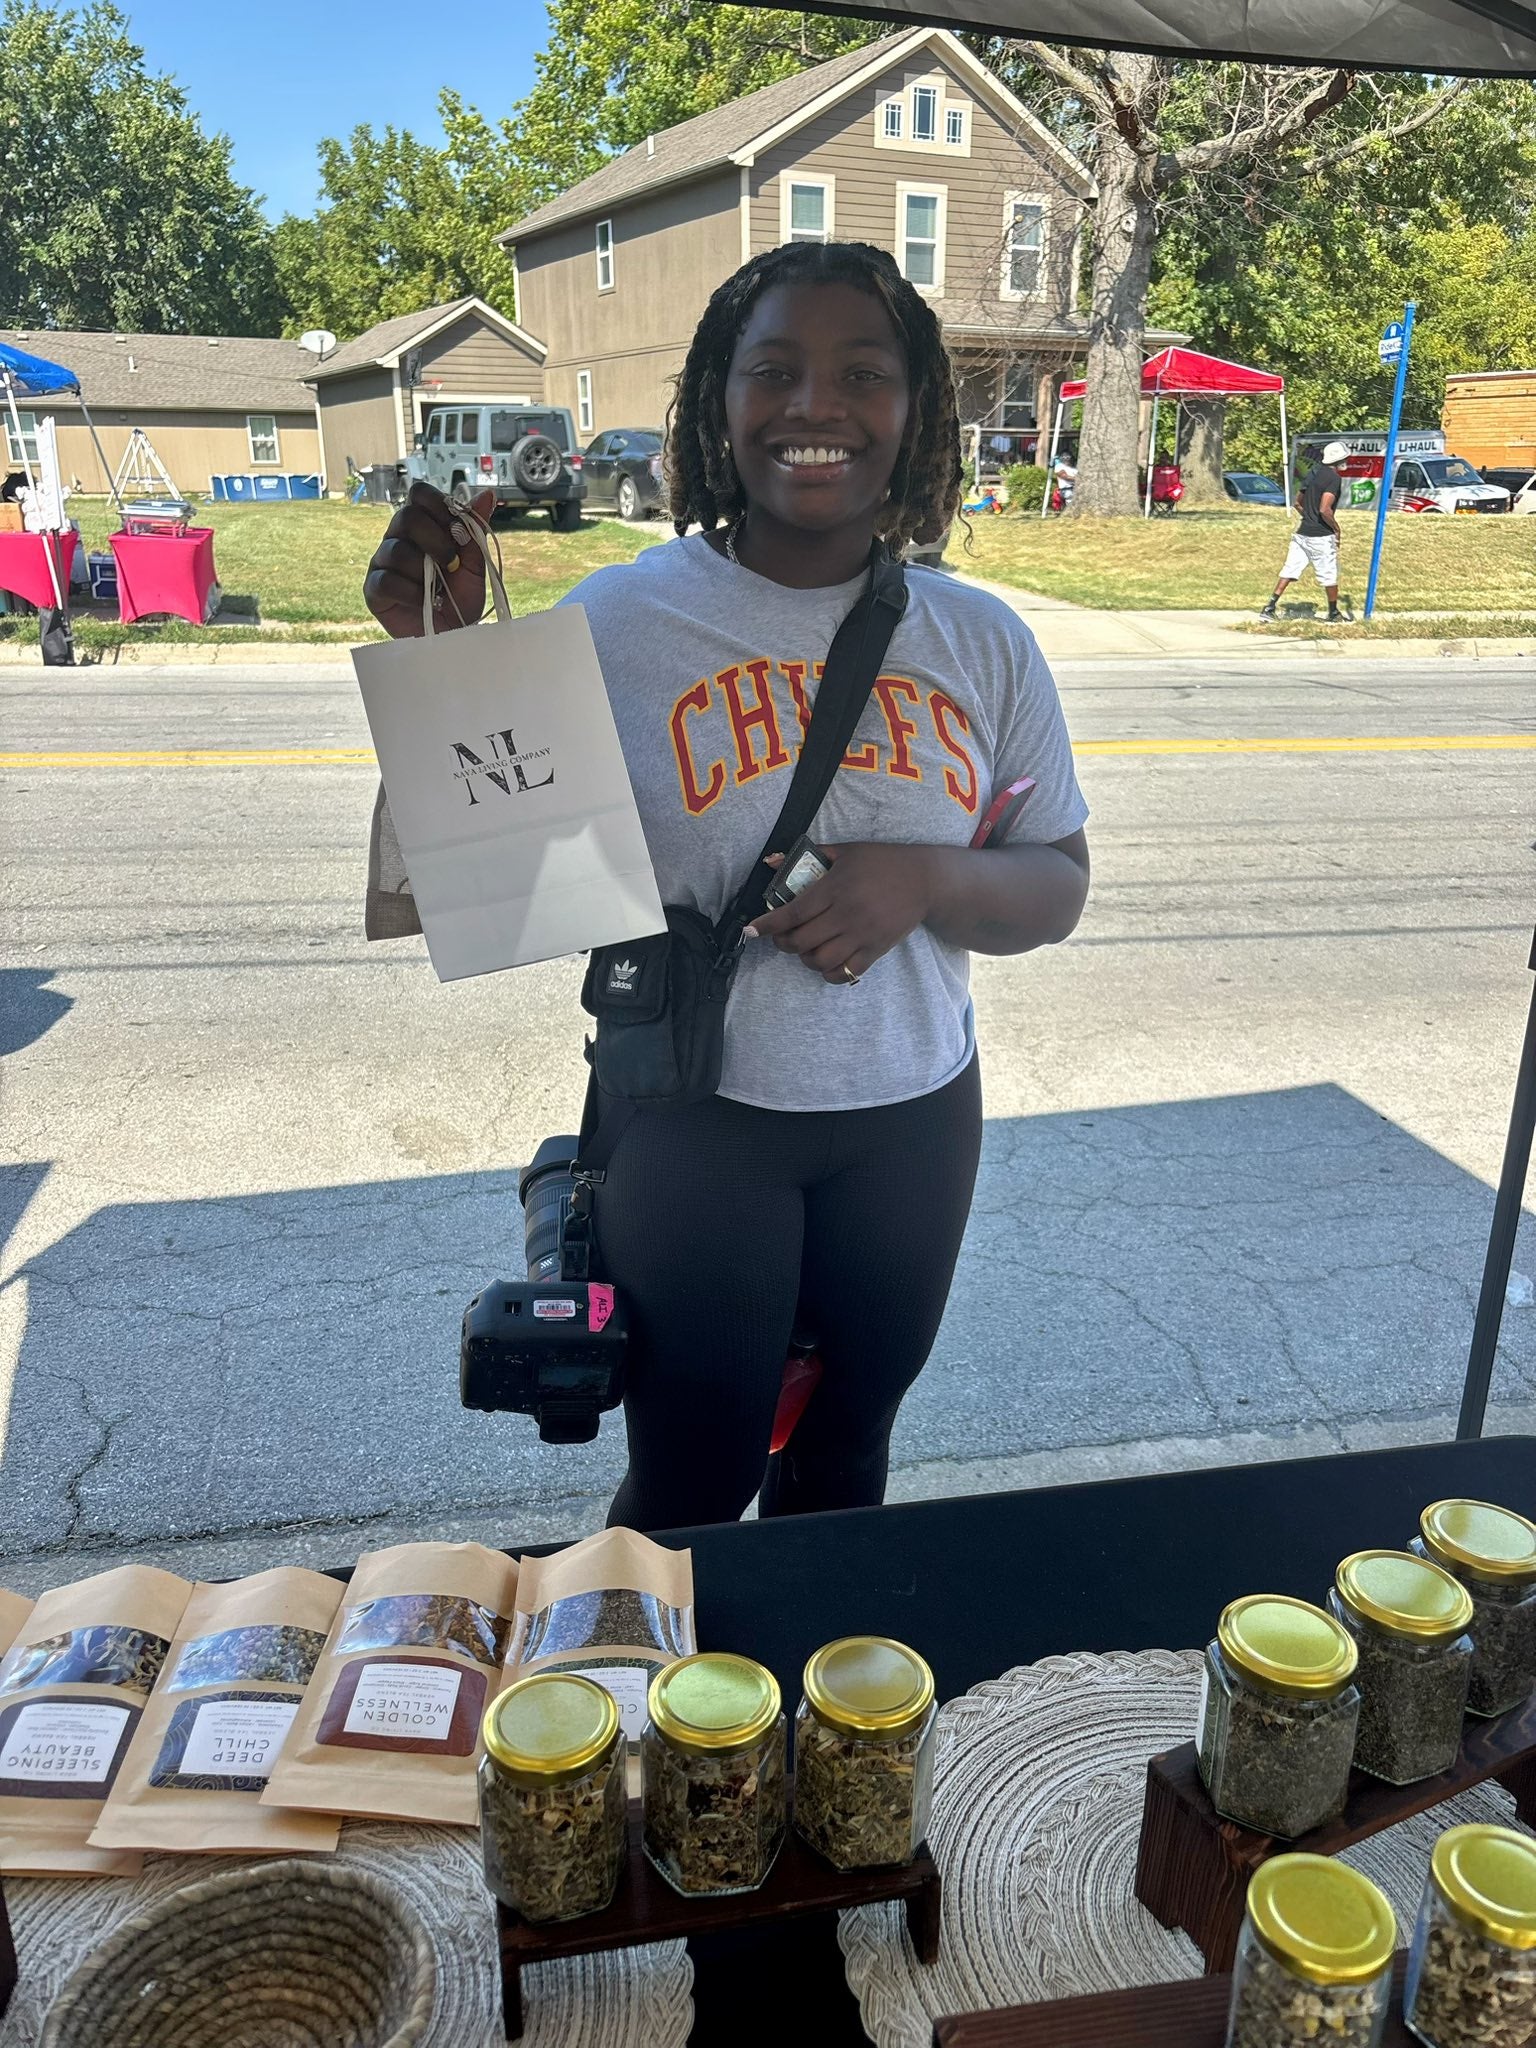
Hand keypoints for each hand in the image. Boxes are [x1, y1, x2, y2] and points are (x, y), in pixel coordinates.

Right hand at [363, 482, 497, 638]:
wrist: (453, 637)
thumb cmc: (459, 600)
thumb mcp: (474, 565)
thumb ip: (475, 531)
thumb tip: (487, 495)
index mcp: (421, 526)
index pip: (419, 494)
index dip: (439, 506)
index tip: (457, 530)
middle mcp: (398, 538)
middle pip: (406, 516)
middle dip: (436, 541)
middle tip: (451, 564)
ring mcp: (382, 563)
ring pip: (396, 550)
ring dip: (424, 571)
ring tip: (437, 588)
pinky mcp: (374, 589)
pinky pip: (387, 580)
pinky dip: (411, 592)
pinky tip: (423, 601)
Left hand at [746, 843, 936, 982]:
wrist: (925, 880)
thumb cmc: (882, 862)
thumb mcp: (846, 851)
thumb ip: (810, 856)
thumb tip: (771, 861)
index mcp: (836, 887)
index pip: (793, 912)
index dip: (768, 925)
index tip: (751, 931)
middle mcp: (847, 914)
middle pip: (802, 940)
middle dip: (782, 943)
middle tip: (780, 938)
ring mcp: (862, 934)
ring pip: (821, 960)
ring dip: (805, 959)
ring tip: (804, 950)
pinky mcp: (876, 949)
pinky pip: (846, 972)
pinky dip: (829, 973)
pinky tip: (825, 964)